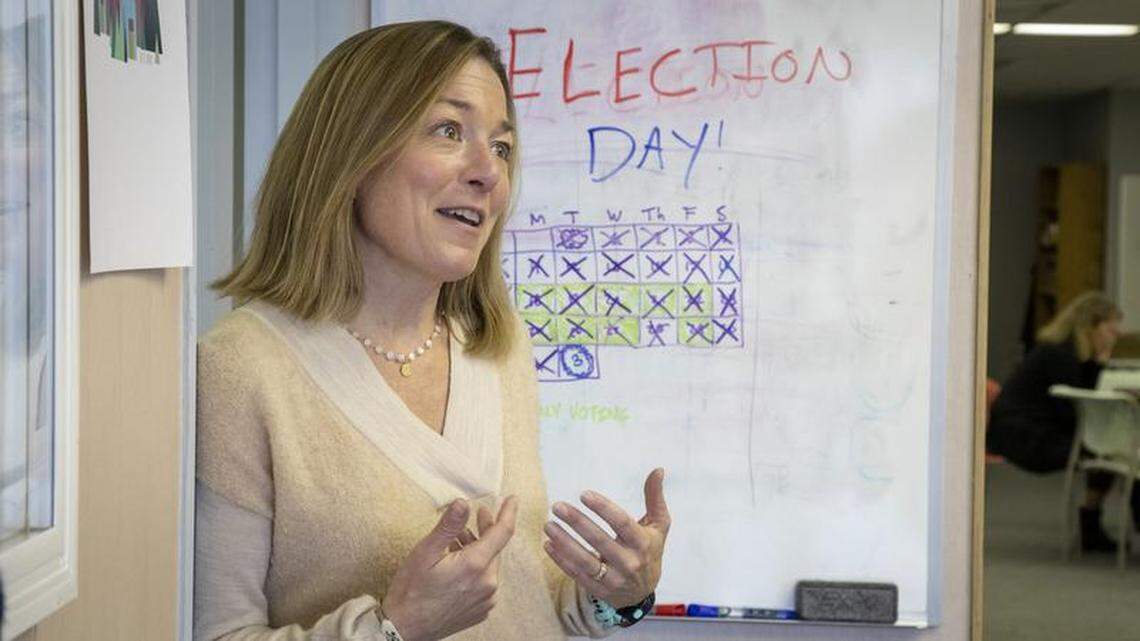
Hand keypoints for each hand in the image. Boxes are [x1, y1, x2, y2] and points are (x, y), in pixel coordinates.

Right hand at [382, 496, 517, 640]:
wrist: (404, 629)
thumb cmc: (411, 590)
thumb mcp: (425, 552)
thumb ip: (448, 526)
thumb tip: (464, 502)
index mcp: (475, 565)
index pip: (503, 532)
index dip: (508, 513)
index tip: (512, 499)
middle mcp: (487, 584)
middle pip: (495, 548)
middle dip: (487, 529)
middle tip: (477, 514)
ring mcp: (486, 600)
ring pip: (489, 564)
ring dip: (478, 549)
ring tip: (458, 540)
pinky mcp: (481, 610)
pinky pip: (485, 581)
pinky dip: (476, 568)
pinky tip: (458, 564)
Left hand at [543, 468, 669, 607]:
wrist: (643, 593)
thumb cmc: (649, 551)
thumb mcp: (658, 526)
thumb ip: (655, 498)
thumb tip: (658, 470)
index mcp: (642, 543)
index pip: (622, 522)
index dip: (603, 508)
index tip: (584, 494)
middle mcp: (629, 562)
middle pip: (599, 540)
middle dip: (577, 522)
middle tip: (557, 506)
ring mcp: (614, 579)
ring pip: (585, 560)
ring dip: (564, 542)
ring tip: (548, 525)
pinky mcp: (599, 590)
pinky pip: (577, 575)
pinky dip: (561, 560)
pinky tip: (548, 544)